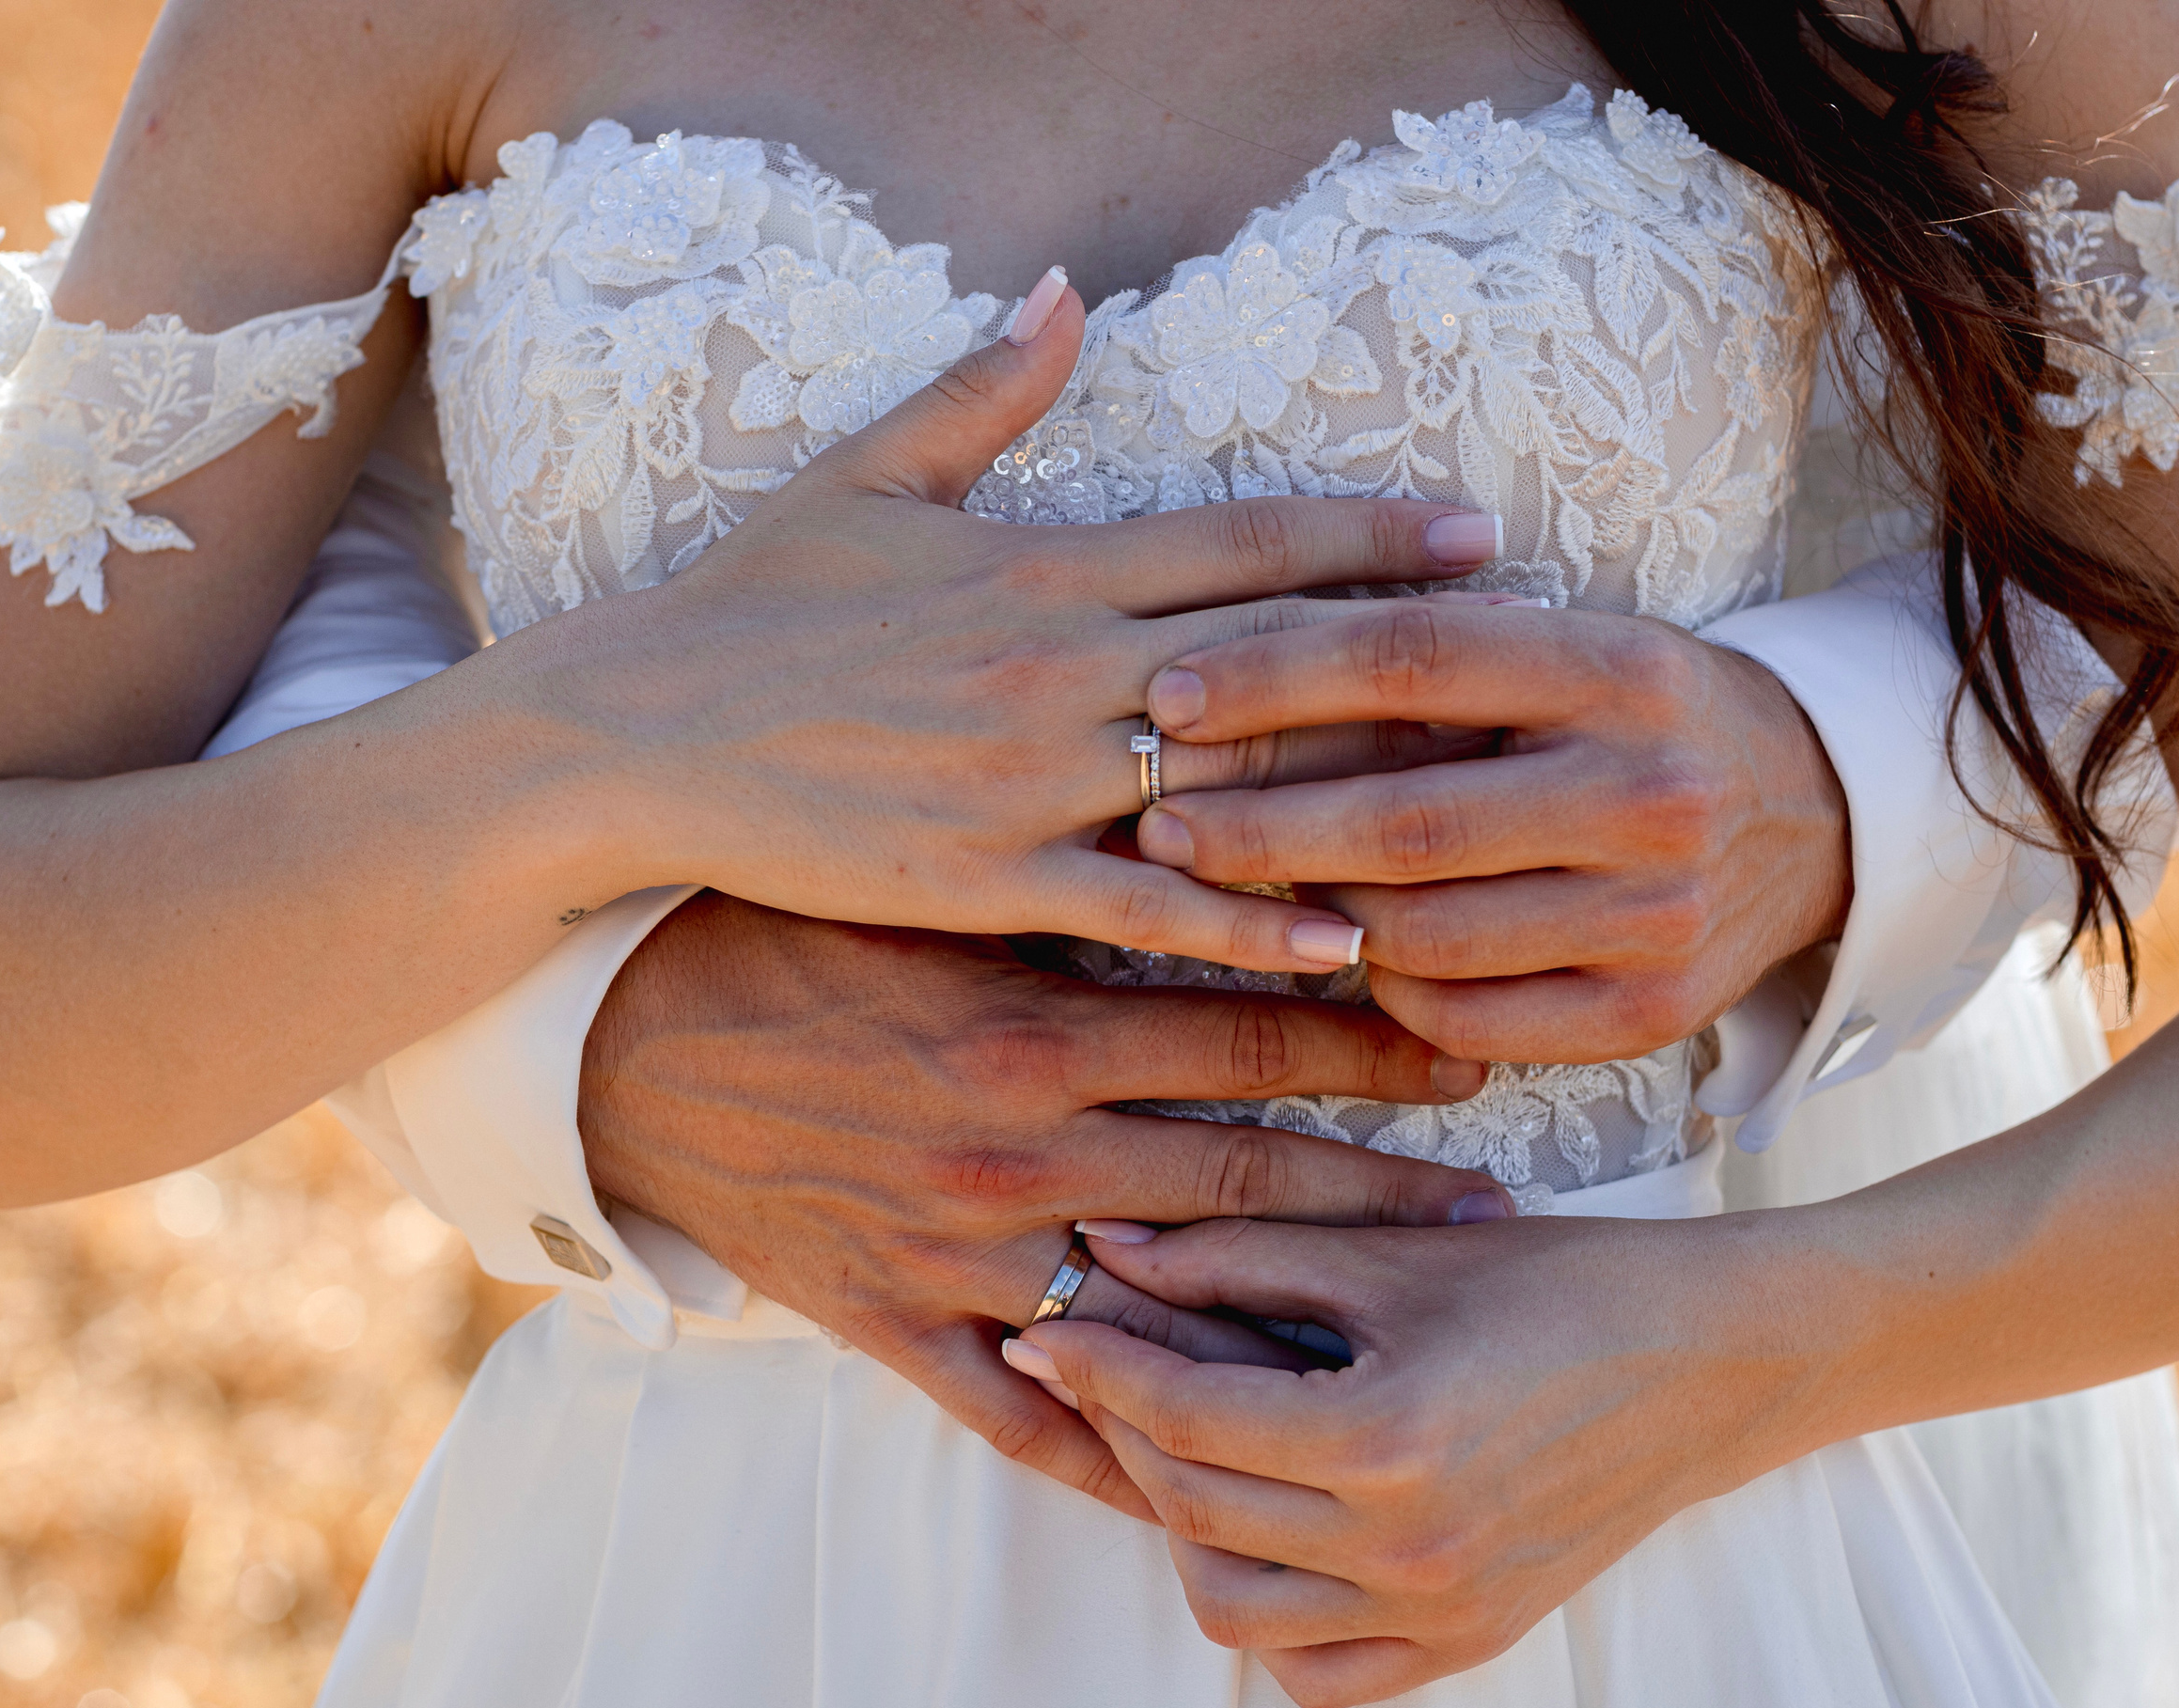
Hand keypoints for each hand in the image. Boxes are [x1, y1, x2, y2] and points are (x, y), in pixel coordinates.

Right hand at [515, 272, 1506, 973]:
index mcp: (1044, 563)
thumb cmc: (750, 605)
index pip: (1244, 540)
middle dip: (1416, 661)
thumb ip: (982, 392)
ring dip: (1366, 796)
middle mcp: (1060, 664)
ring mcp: (1030, 777)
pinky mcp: (989, 878)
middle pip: (1279, 658)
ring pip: (1235, 784)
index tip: (1481, 534)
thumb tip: (1063, 294)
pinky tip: (1348, 943)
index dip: (1372, 533)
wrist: (638, 734)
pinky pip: (1150, 908)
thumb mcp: (864, 478)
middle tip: (1540, 673)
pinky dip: (1254, 924)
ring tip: (1486, 815)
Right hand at [578, 894, 1517, 1520]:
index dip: (1380, 1042)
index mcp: (1035, 1024)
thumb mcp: (935, 890)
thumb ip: (1080, 880)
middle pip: (1250, 1181)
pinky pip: (1023, 1421)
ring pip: (1170, 1306)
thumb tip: (1232, 839)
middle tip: (1497, 1209)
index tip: (1475, 1047)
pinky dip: (1117, 1452)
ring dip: (1295, 1317)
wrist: (616, 1042)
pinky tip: (1212, 1481)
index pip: (1256, 1034)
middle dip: (1386, 1194)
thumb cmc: (782, 932)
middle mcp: (1019, 1150)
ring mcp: (963, 1254)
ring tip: (1405, 1328)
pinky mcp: (896, 1328)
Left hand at [1020, 1212, 1823, 1706]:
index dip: (1100, 1361)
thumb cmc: (1565, 1282)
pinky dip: (1270, 1613)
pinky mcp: (1469, 1642)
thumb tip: (1108, 1251)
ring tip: (1192, 1442)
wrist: (1716, 1359)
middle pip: (1192, 1508)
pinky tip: (1273, 1528)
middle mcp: (1408, 1548)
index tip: (1051, 1323)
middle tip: (1111, 1362)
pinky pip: (1317, 1669)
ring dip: (1184, 1522)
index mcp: (1387, 1437)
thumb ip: (1239, 1254)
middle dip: (1127, 1427)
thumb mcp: (1394, 1251)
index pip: (1183, 1414)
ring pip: (1233, 1605)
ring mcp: (1440, 1611)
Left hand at [1128, 597, 1851, 1058]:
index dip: (1275, 678)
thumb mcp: (1564, 648)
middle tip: (1155, 824)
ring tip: (1242, 890)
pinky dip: (1387, 991)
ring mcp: (1658, 915)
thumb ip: (1433, 659)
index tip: (1169, 696)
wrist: (1815, 812)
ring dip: (1314, 916)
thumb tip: (1225, 682)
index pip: (1413, 661)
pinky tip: (1345, 954)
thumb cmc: (1635, 715)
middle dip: (1257, 826)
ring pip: (1426, 934)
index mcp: (1621, 670)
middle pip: (1407, 820)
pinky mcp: (1651, 1013)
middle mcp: (1651, 791)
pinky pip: (1470, 1021)